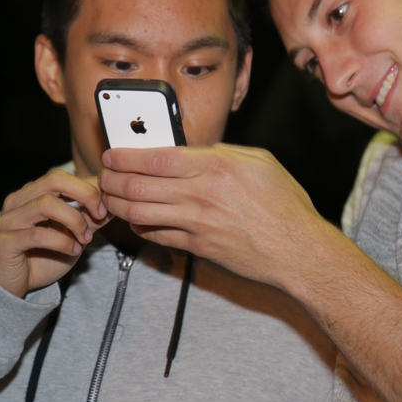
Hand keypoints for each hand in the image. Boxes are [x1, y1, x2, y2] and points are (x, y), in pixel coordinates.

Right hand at [0, 170, 109, 297]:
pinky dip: (62, 242)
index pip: (66, 176)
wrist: (14, 285)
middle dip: (85, 194)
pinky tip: (73, 251)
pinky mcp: (6, 241)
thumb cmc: (43, 255)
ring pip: (47, 204)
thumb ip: (91, 216)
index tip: (107, 207)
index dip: (91, 188)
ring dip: (75, 221)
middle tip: (100, 214)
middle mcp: (19, 200)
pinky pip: (38, 234)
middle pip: (55, 179)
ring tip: (86, 239)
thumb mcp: (74, 233)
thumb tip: (116, 201)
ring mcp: (10, 219)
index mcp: (34, 192)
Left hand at [98, 144, 337, 289]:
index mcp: (214, 165)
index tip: (112, 154)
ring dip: (116, 204)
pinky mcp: (197, 247)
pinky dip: (138, 227)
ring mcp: (196, 223)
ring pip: (138, 213)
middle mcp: (200, 193)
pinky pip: (155, 236)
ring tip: (110, 197)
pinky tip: (135, 221)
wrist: (298, 251)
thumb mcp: (258, 161)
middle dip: (111, 179)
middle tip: (103, 175)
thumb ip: (221, 152)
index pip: (154, 158)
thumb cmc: (285, 205)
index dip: (124, 156)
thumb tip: (195, 150)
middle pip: (137, 185)